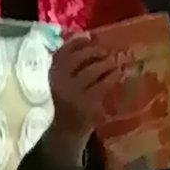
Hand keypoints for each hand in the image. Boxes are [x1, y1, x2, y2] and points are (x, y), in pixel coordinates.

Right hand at [44, 32, 122, 165]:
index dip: (79, 42)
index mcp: (51, 72)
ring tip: (114, 62)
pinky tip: (118, 74)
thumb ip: (69, 64)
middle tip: (107, 52)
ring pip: (92, 70)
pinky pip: (102, 85)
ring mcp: (73, 92)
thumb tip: (88, 38)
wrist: (65, 131)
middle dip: (95, 51)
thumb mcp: (61, 81)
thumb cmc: (66, 103)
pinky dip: (112, 77)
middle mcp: (59, 80)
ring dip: (106, 63)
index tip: (90, 38)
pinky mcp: (87, 103)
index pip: (64, 50)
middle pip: (79, 58)